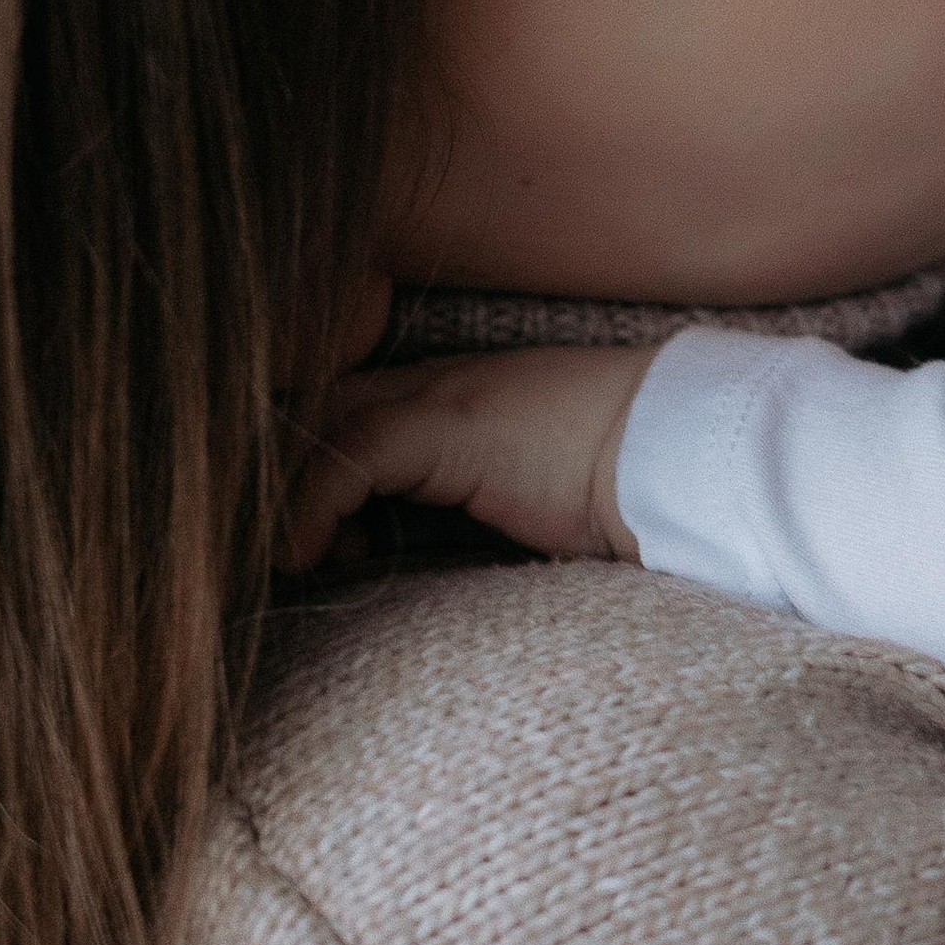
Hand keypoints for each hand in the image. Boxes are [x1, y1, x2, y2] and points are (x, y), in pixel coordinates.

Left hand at [283, 345, 654, 573]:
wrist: (688, 453)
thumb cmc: (626, 488)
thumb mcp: (526, 497)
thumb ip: (466, 511)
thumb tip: (410, 564)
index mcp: (456, 394)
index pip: (344, 409)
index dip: (302, 464)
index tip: (293, 537)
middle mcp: (436, 381)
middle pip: (316, 408)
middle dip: (274, 472)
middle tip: (257, 548)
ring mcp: (441, 394)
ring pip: (319, 427)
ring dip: (279, 495)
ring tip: (269, 561)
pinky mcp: (446, 424)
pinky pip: (349, 456)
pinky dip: (308, 506)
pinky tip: (299, 556)